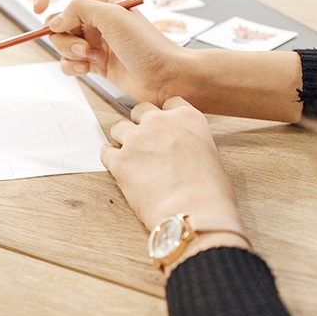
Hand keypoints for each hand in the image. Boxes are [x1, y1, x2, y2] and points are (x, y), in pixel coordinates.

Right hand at [33, 0, 186, 105]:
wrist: (165, 77)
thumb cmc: (146, 45)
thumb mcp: (112, 16)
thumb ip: (78, 10)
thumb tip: (54, 22)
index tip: (38, 8)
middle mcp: (95, 16)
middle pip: (57, 19)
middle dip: (62, 36)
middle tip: (84, 46)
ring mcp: (93, 39)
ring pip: (60, 43)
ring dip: (70, 53)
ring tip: (93, 59)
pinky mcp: (93, 61)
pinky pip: (68, 62)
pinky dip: (73, 67)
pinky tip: (89, 70)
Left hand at [101, 98, 241, 230]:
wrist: (193, 212)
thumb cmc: (210, 193)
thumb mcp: (211, 156)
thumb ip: (192, 145)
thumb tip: (185, 154)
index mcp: (187, 118)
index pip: (171, 104)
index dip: (165, 116)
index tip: (163, 126)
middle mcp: (160, 122)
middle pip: (140, 111)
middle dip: (141, 124)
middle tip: (145, 140)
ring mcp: (137, 139)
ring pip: (118, 127)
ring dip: (122, 138)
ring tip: (128, 154)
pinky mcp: (119, 160)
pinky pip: (106, 152)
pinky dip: (109, 157)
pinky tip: (114, 163)